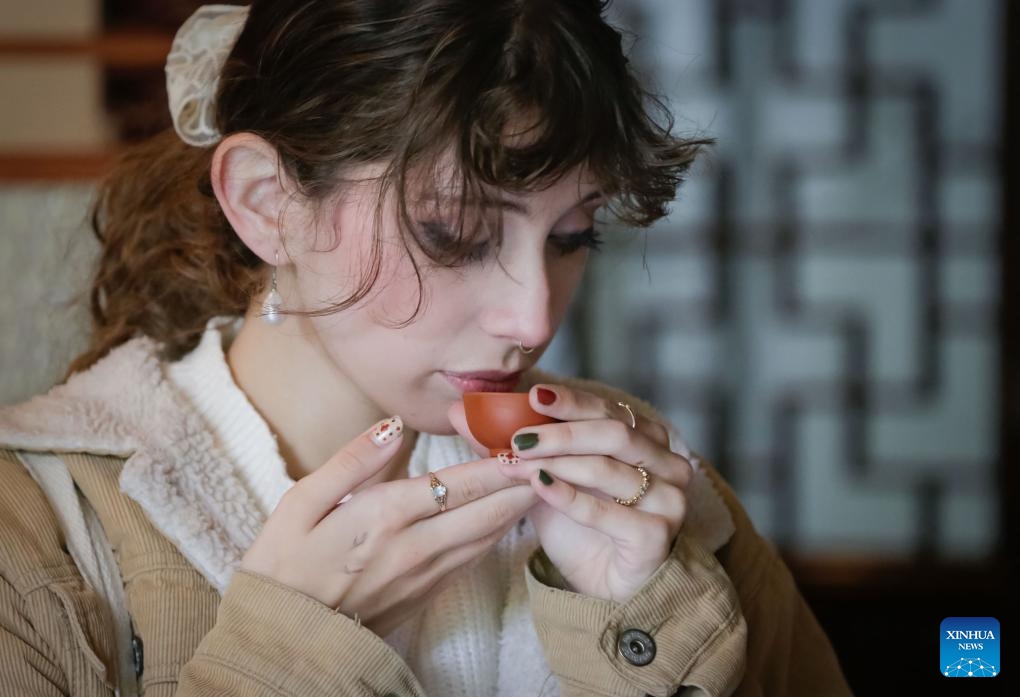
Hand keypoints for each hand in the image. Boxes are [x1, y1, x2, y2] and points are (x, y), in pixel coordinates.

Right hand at [240, 416, 536, 636]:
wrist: (283, 639)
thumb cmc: (284, 564)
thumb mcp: (301, 502)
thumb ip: (352, 461)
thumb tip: (394, 425)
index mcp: (383, 517)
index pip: (457, 484)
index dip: (497, 463)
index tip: (526, 443)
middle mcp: (414, 547)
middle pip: (484, 511)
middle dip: (521, 483)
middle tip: (552, 457)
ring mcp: (423, 576)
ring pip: (485, 537)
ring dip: (516, 509)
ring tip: (541, 481)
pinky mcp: (424, 596)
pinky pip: (472, 561)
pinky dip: (496, 536)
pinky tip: (508, 521)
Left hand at [449, 387, 692, 601]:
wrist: (607, 585)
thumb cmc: (582, 526)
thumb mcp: (544, 478)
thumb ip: (511, 444)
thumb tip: (459, 412)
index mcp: (647, 439)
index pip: (609, 410)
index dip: (571, 402)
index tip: (533, 397)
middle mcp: (666, 464)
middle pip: (614, 433)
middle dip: (561, 434)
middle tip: (518, 438)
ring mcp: (668, 500)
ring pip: (610, 469)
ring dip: (559, 463)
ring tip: (519, 463)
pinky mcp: (657, 536)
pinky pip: (609, 513)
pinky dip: (570, 498)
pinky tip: (539, 486)